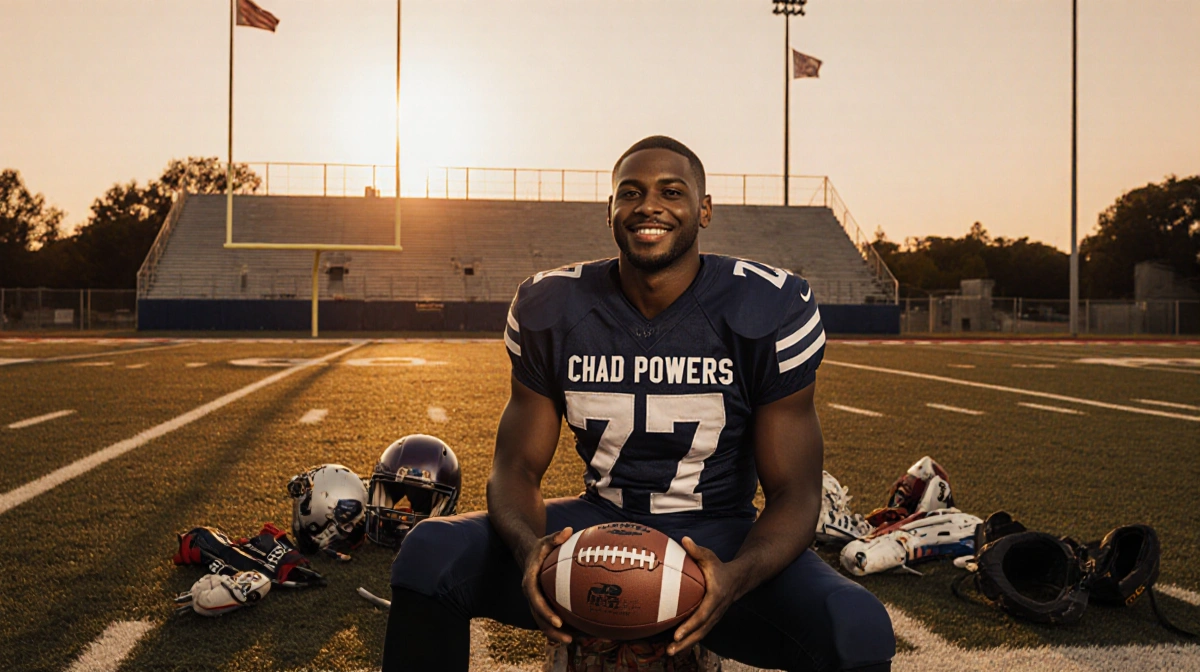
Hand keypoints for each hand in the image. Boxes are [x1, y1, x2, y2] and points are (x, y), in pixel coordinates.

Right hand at [521, 527, 573, 644]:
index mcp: (530, 582)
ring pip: (542, 622)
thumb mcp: (546, 540)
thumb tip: (568, 530)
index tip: (559, 622)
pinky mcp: (540, 603)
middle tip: (569, 639)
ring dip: (555, 633)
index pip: (536, 601)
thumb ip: (556, 537)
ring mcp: (535, 600)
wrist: (527, 553)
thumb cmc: (540, 547)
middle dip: (552, 631)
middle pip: (538, 617)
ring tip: (573, 641)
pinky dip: (559, 626)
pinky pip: (548, 617)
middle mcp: (530, 595)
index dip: (546, 613)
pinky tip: (575, 631)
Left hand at [668, 537, 740, 655]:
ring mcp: (714, 618)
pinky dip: (688, 641)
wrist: (737, 579)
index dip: (690, 626)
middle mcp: (716, 611)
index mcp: (715, 597)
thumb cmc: (718, 567)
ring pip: (700, 635)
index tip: (677, 635)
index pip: (702, 615)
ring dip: (686, 646)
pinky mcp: (711, 620)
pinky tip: (674, 646)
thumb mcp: (709, 556)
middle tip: (669, 650)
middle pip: (701, 631)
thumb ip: (696, 550)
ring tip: (669, 653)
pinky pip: (700, 633)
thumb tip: (684, 539)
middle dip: (686, 642)